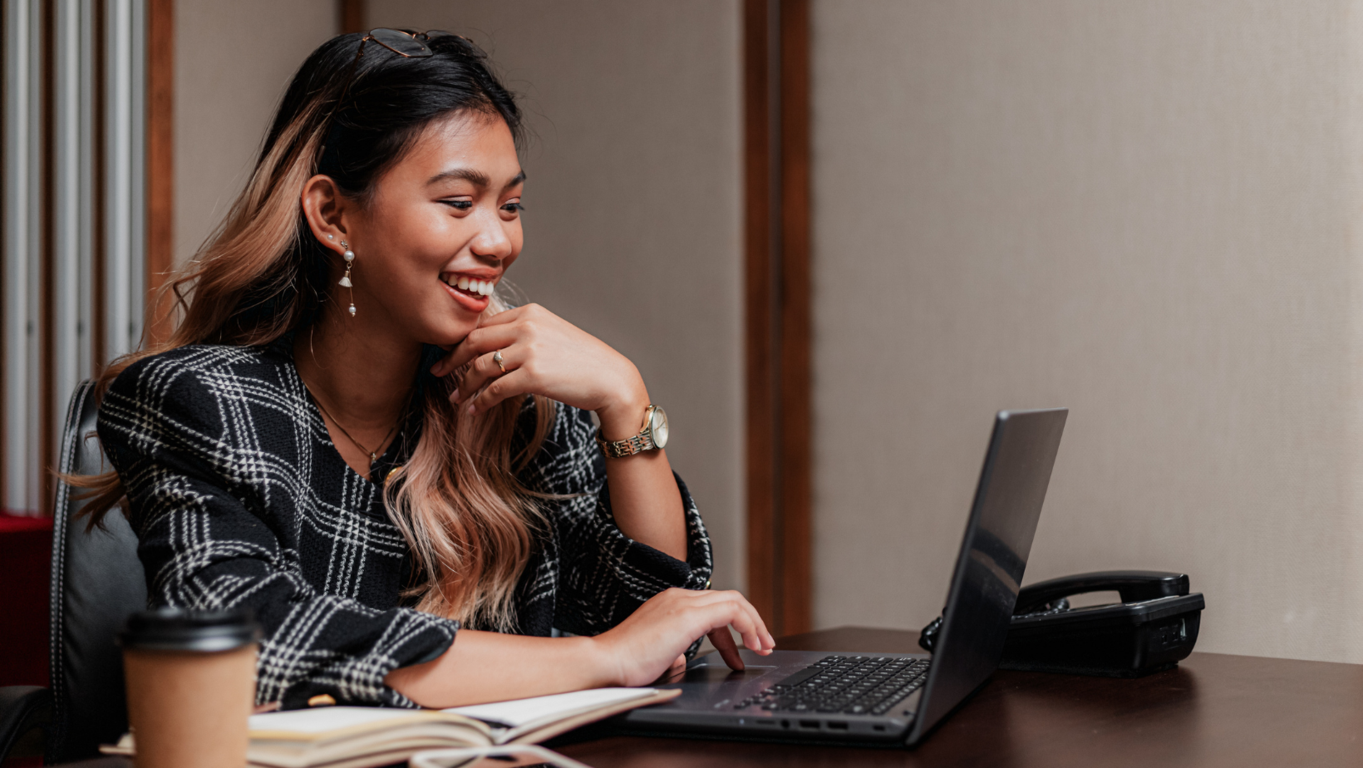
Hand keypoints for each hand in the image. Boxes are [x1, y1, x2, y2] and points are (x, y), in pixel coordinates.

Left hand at [431, 304, 646, 435]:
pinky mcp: (533, 374)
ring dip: (464, 385)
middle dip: (452, 359)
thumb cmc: (584, 362)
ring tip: (456, 398)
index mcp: (530, 312)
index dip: (461, 341)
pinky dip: (480, 401)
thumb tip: (496, 348)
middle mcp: (527, 325)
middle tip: (437, 373)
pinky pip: (495, 389)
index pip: (484, 324)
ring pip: (481, 366)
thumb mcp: (553, 335)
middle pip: (474, 341)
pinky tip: (475, 409)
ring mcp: (529, 349)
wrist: (612, 379)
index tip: (449, 354)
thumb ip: (526, 334)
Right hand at [590, 588, 776, 687]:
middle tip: (764, 646)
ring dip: (754, 624)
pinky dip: (747, 626)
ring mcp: (682, 603)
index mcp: (670, 603)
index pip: (713, 607)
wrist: (606, 662)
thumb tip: (680, 660)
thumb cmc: (625, 664)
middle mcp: (678, 597)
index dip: (732, 630)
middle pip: (728, 599)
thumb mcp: (657, 653)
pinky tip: (750, 647)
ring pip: (734, 601)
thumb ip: (672, 650)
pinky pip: (730, 611)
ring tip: (763, 647)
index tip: (742, 651)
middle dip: (752, 623)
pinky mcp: (687, 615)